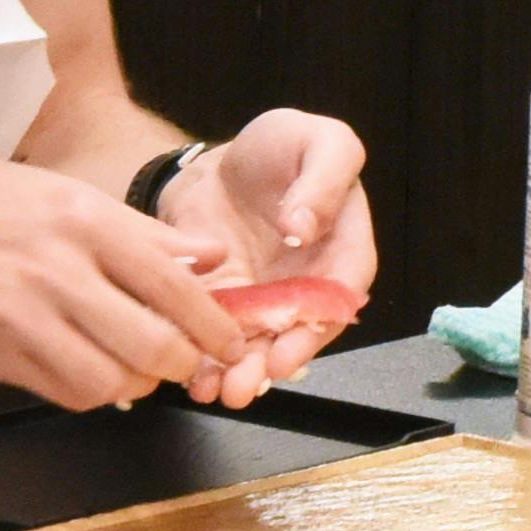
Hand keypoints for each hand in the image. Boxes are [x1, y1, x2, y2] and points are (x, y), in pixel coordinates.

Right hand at [0, 154, 232, 411]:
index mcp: (81, 221)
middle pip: (153, 344)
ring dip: (138, 382)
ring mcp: (26, 319)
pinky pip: (68, 393)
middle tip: (191, 359)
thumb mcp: (58, 193)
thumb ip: (138, 233)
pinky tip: (94, 371)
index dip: (214, 321)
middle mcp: (58, 271)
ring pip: (112, 381)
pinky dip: (94, 392)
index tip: (232, 336)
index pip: (174, 283)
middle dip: (185, 362)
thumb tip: (207, 257)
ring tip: (139, 366)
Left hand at [153, 110, 374, 405]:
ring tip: (211, 389)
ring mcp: (267, 300)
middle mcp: (308, 285)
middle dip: (268, 364)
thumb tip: (305, 227)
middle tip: (242, 386)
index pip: (338, 295)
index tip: (286, 354)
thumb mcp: (319, 142)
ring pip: (256, 344)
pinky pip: (217, 334)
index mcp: (343, 247)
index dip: (314, 329)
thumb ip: (324, 179)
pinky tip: (187, 372)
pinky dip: (203, 356)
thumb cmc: (283, 148)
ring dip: (235, 371)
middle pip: (296, 333)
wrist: (221, 164)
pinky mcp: (226, 304)